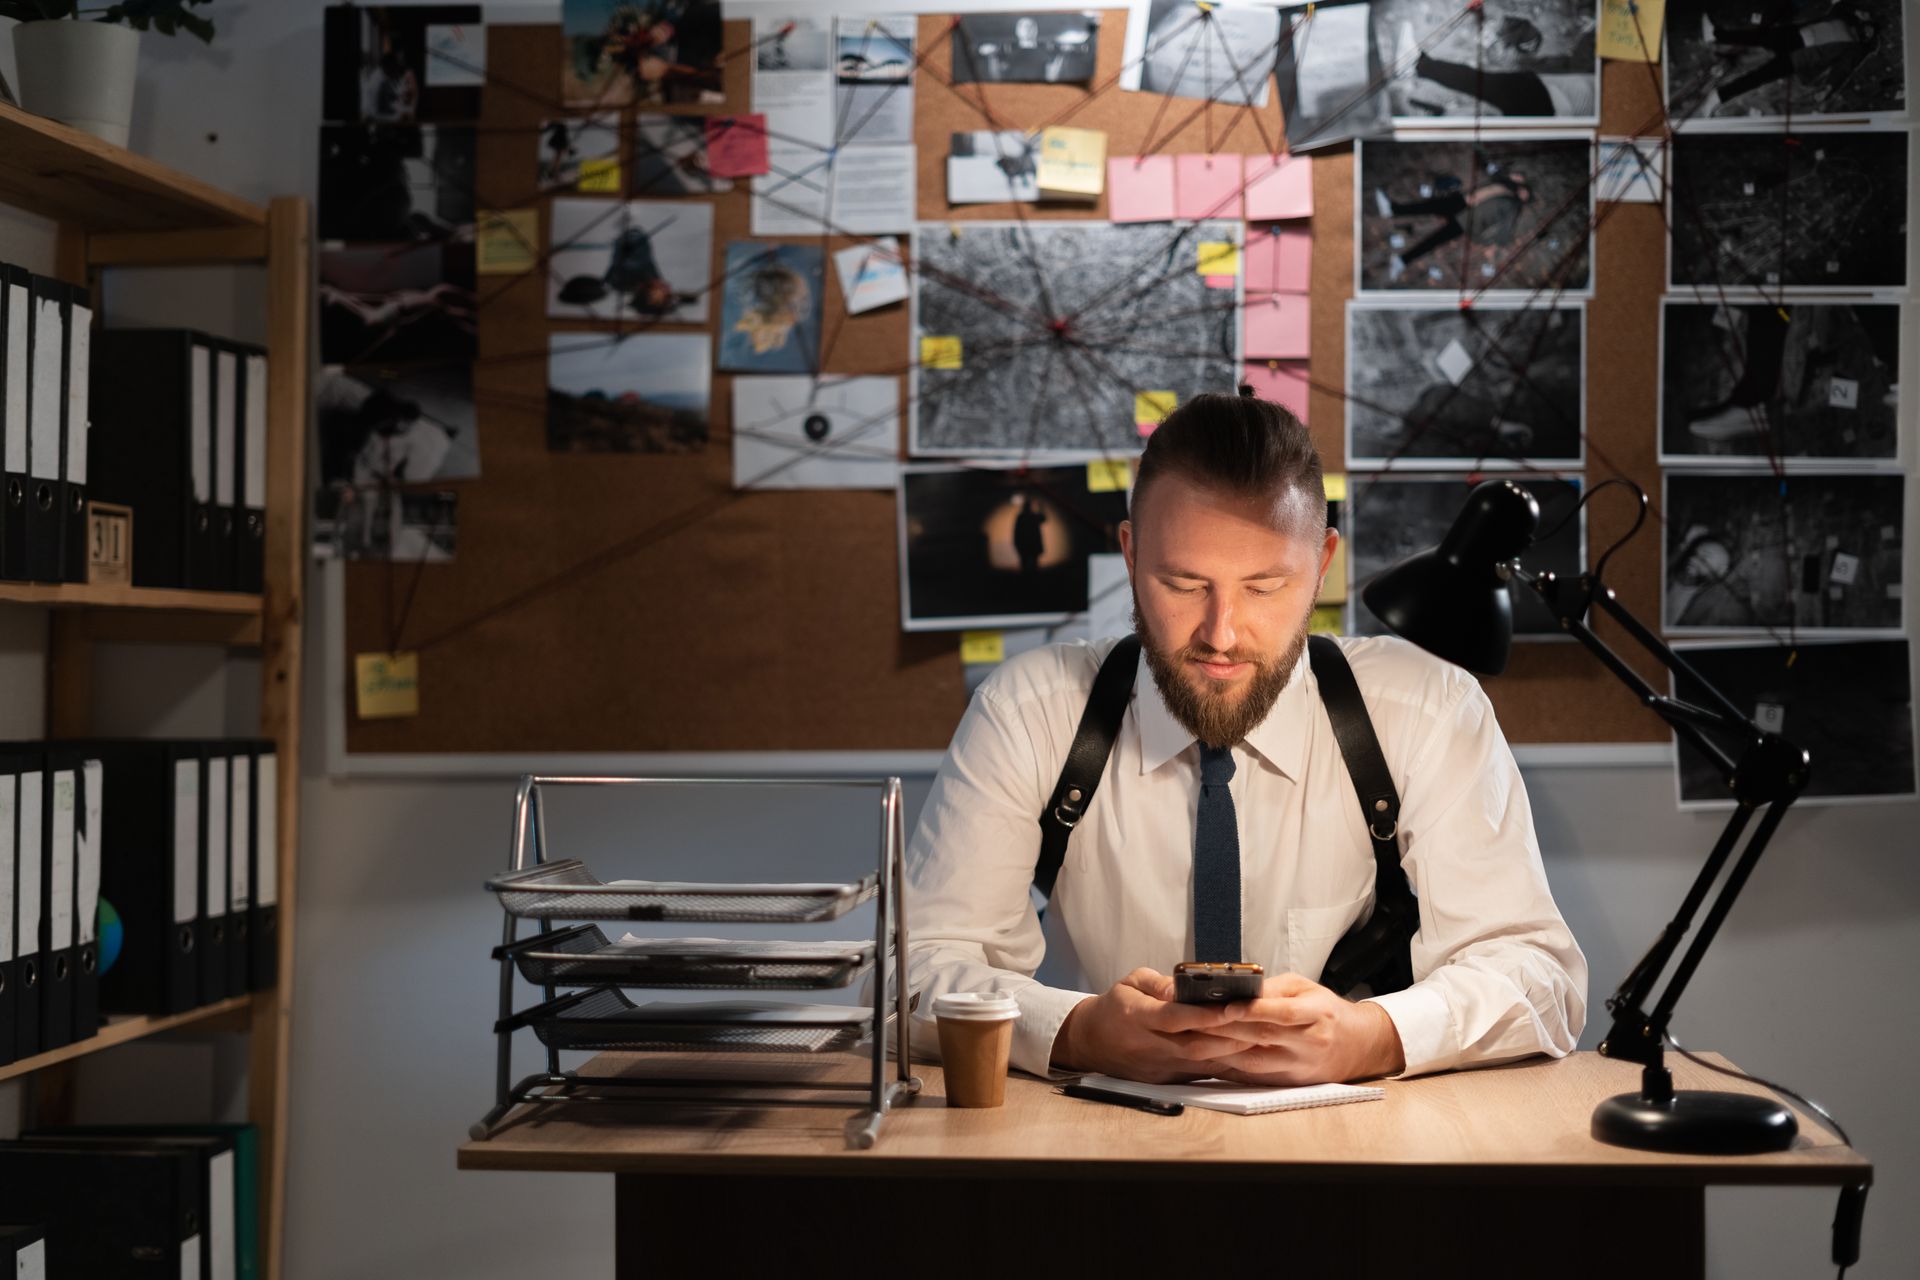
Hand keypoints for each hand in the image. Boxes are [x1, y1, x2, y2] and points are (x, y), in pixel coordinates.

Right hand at [1051, 968, 1245, 1083]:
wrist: (1091, 1043)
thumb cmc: (1115, 1006)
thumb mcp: (1131, 982)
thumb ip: (1158, 984)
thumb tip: (1182, 987)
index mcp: (1137, 1017)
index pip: (1174, 1018)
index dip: (1203, 1016)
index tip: (1230, 1007)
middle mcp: (1150, 1045)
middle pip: (1194, 1046)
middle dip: (1229, 1037)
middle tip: (1259, 1025)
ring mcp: (1160, 1067)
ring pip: (1202, 1064)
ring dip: (1232, 1054)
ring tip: (1261, 1040)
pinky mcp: (1168, 1079)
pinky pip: (1201, 1074)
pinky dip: (1225, 1065)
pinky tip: (1248, 1057)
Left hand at [1203, 971, 1405, 1085]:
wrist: (1357, 1046)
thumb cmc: (1326, 1010)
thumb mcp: (1306, 988)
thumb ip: (1273, 990)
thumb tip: (1238, 989)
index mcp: (1317, 1015)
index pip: (1283, 1013)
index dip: (1254, 1011)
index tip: (1226, 1006)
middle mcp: (1309, 1044)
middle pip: (1262, 1038)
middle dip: (1225, 1029)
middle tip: (1193, 1020)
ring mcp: (1299, 1068)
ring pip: (1254, 1062)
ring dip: (1220, 1050)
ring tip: (1192, 1037)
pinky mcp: (1289, 1083)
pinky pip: (1253, 1077)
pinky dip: (1229, 1067)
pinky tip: (1207, 1057)